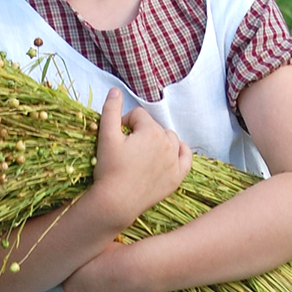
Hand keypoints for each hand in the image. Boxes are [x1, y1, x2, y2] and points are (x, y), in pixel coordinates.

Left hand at [63, 242, 146, 291]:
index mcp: (69, 287)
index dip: (81, 271)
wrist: (133, 271)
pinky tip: (126, 288)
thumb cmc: (110, 255)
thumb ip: (83, 257)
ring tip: (116, 280)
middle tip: (104, 271)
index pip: (71, 280)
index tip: (91, 264)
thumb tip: (84, 253)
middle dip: (90, 285)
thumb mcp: (90, 249)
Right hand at [87, 88, 192, 230]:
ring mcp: (175, 161)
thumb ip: (110, 110)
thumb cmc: (109, 169)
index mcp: (151, 131)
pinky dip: (180, 152)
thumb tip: (115, 90)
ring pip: (170, 140)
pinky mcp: (177, 177)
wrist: (116, 202)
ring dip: (158, 141)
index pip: (138, 115)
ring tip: (143, 153)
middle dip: (141, 132)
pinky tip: (171, 154)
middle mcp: (168, 143)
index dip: (124, 123)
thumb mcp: (106, 136)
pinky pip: (186, 157)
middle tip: (126, 148)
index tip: (115, 137)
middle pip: (154, 127)